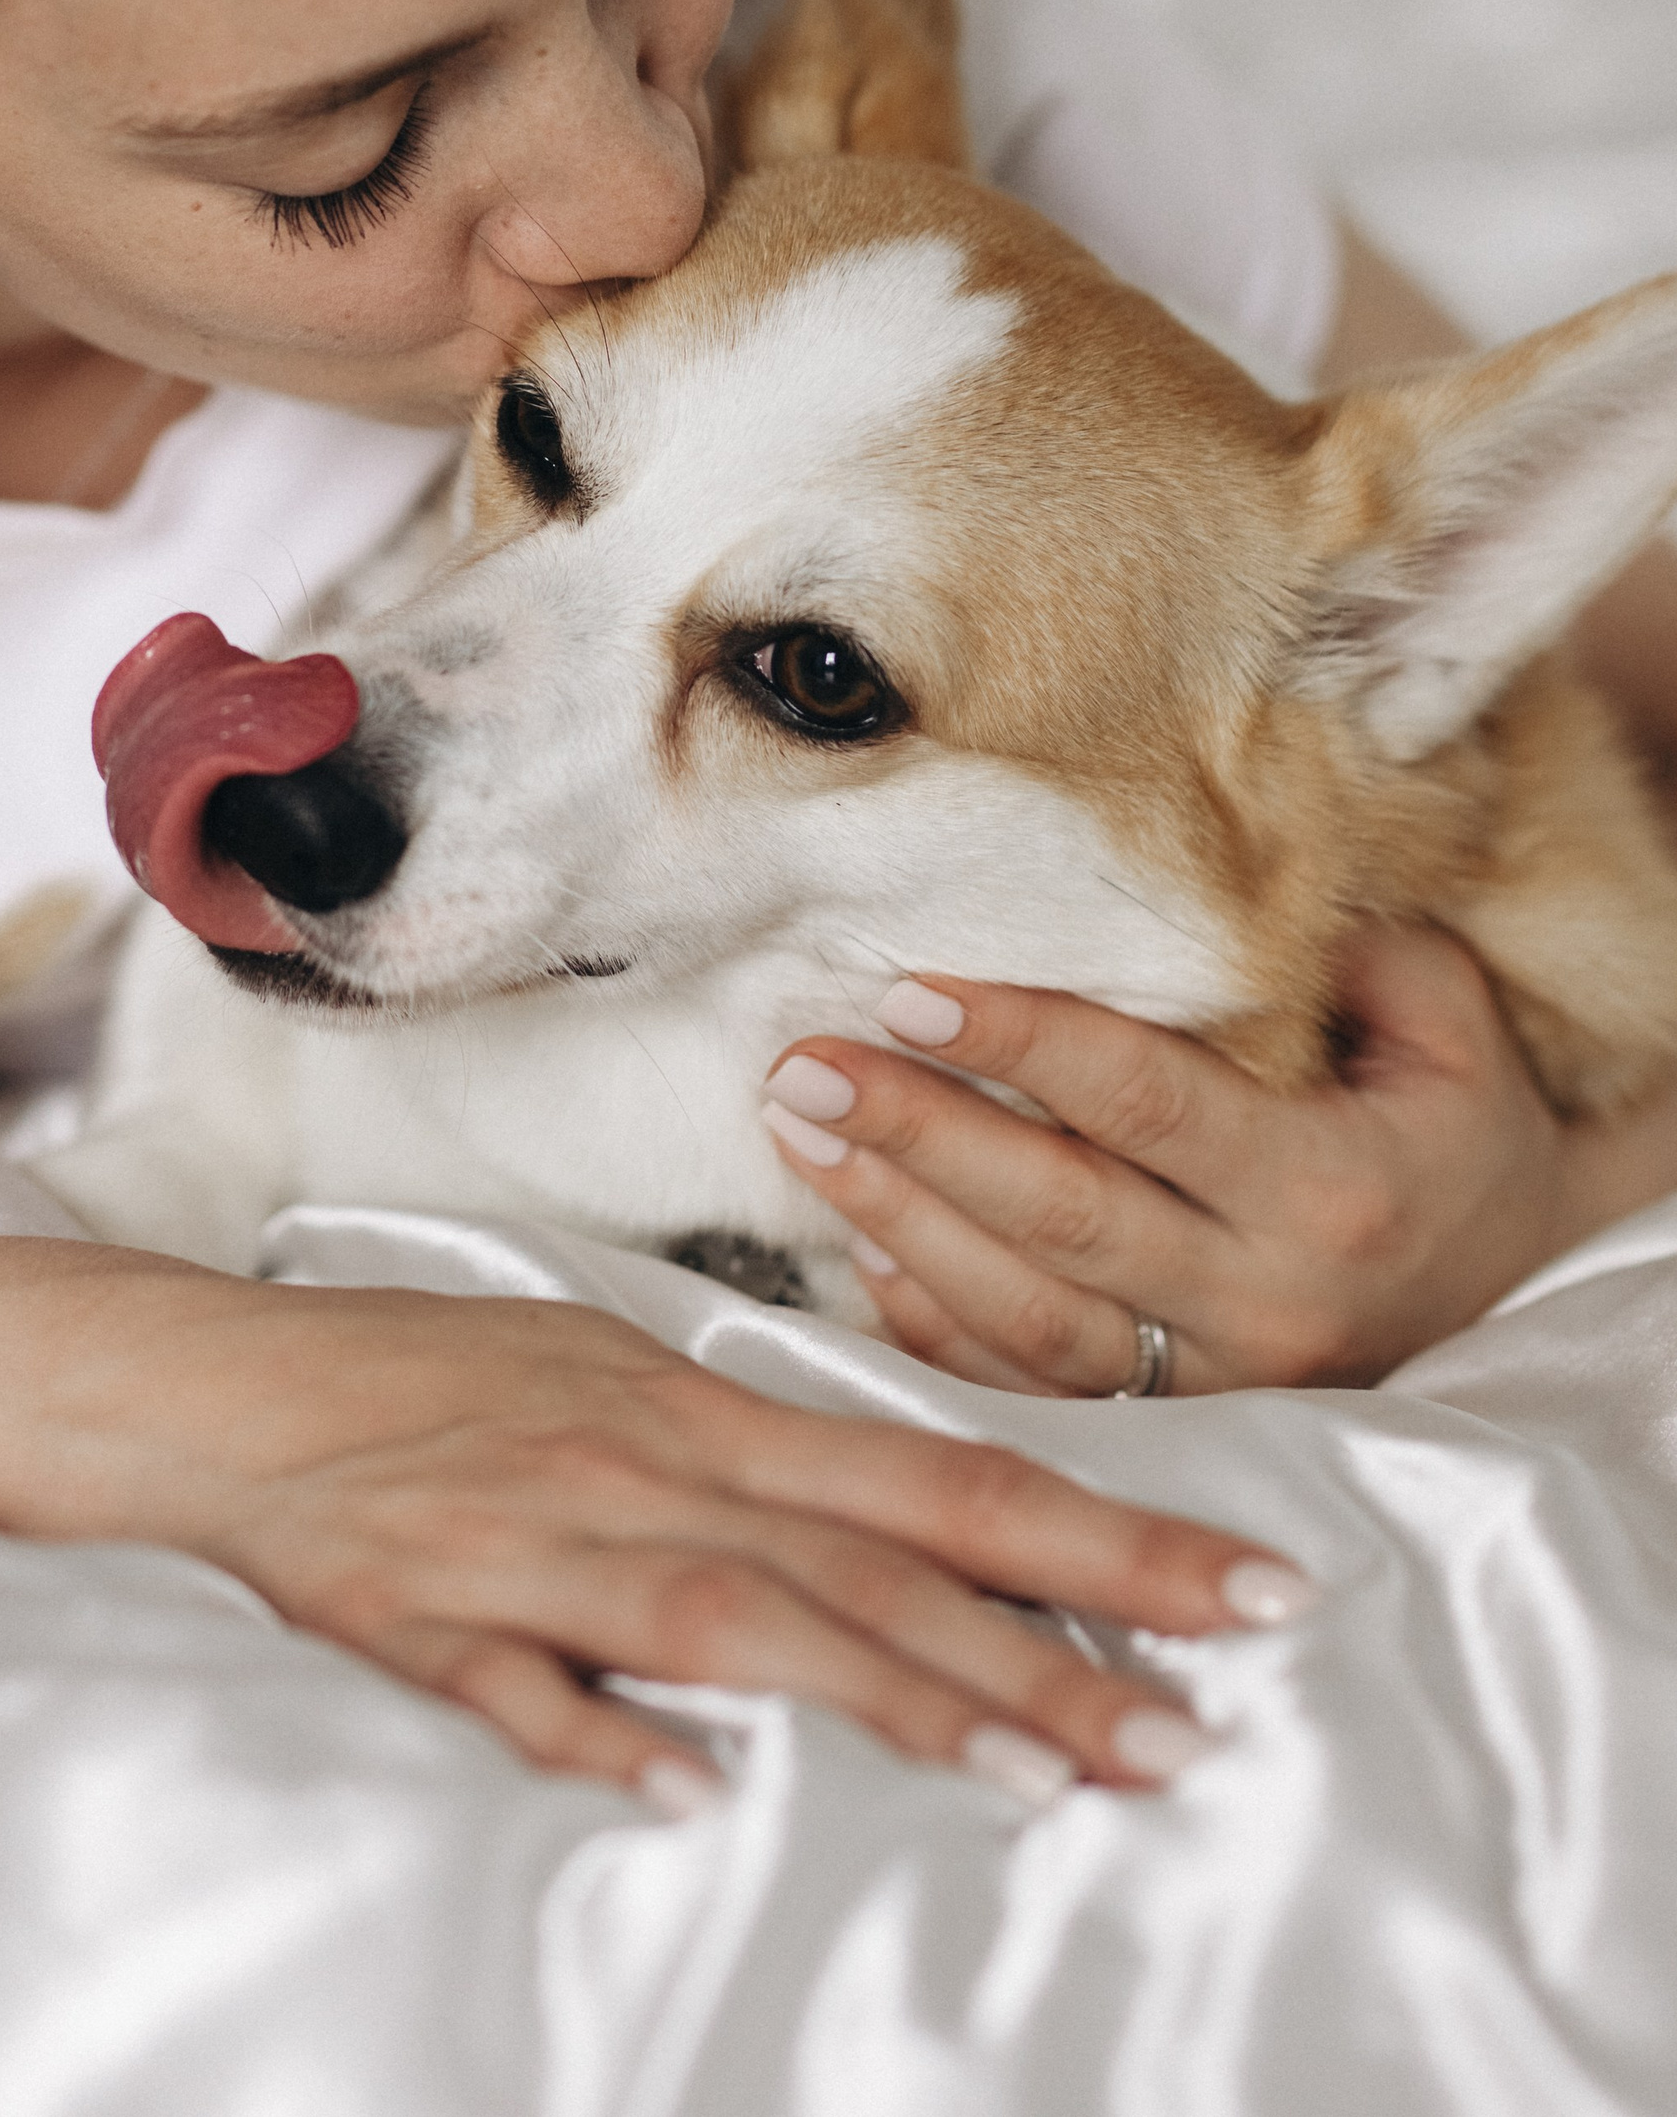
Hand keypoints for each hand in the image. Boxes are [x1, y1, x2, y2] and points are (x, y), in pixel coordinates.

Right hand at [0, 1242, 1311, 1808]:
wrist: (192, 1384)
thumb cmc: (405, 1380)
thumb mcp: (586, 1379)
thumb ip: (726, 1468)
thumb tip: (870, 1545)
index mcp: (683, 1404)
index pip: (926, 1475)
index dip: (1093, 1532)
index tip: (1243, 1584)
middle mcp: (631, 1459)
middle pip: (869, 1554)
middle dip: (1050, 1636)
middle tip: (1204, 1719)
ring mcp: (522, 1536)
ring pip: (736, 1617)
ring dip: (894, 1695)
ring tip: (1047, 1773)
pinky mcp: (404, 1610)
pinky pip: (508, 1683)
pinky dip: (593, 1735)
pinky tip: (678, 1796)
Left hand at [759, 924, 1676, 1396]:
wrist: (1526, 1292)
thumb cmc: (1459, 1135)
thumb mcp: (1452, 1032)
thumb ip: (1358, 957)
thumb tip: (1234, 894)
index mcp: (1331, 1189)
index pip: (1145, 1101)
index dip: (1021, 1042)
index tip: (906, 988)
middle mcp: (1268, 1302)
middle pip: (1058, 1215)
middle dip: (916, 1133)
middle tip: (799, 1063)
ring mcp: (1221, 1386)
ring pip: (1024, 1319)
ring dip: (896, 1223)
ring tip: (799, 1134)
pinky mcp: (1181, 1431)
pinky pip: (1030, 1393)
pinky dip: (933, 1330)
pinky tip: (860, 1250)